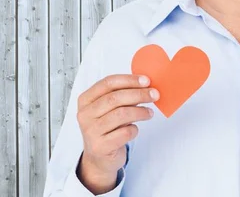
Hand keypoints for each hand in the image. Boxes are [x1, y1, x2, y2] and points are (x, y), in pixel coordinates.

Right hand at [76, 74, 158, 193]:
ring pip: (121, 114)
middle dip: (138, 94)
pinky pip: (124, 133)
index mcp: (85, 100)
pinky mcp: (101, 146)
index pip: (107, 83)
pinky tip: (135, 129)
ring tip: (149, 113)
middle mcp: (85, 114)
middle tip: (154, 94)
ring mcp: (91, 131)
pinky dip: (135, 129)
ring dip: (140, 111)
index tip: (146, 80)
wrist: (99, 158)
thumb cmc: (107, 128)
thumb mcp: (109, 109)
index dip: (129, 80)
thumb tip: (145, 85)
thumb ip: (122, 96)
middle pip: (114, 98)